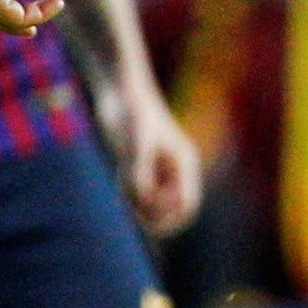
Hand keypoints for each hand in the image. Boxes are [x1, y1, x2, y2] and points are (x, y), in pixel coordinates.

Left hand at [100, 73, 203, 235]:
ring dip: (138, 205)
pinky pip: (140, 194)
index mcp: (184, 164)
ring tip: (124, 185)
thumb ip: (140, 172)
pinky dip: (130, 196)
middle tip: (132, 205)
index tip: (145, 212)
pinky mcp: (142, 165)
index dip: (169, 217)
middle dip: (154, 215)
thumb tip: (143, 199)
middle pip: (173, 210)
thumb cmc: (132, 113)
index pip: (187, 205)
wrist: (120, 90)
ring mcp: (159, 168)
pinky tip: (120, 179)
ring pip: (154, 204)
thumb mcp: (136, 143)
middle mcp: (175, 169)